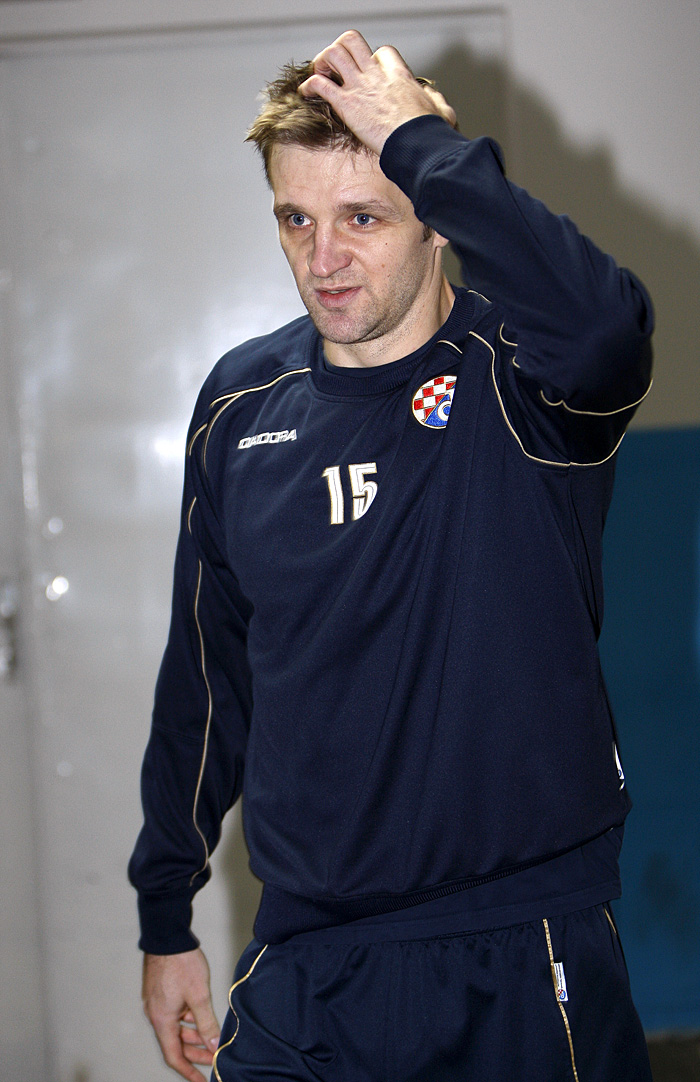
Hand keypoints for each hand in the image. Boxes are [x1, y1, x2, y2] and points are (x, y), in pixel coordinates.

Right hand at [142, 948, 219, 1081]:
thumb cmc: (181, 962)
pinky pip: (174, 1014)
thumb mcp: (199, 996)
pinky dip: (187, 1020)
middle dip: (194, 1053)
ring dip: (192, 1036)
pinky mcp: (161, 992)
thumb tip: (214, 1045)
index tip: (201, 1080)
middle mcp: (156, 1014)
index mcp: (162, 1020)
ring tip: (211, 1038)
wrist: (167, 935)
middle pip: (175, 1043)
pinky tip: (201, 1017)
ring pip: (175, 1028)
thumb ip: (206, 1023)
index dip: (188, 1071)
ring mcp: (157, 1003)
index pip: (173, 1056)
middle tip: (213, 1057)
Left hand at [299, 29, 456, 155]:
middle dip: (340, 50)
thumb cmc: (430, 133)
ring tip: (321, 77)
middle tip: (337, 69)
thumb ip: (438, 104)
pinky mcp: (347, 104)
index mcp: (399, 76)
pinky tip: (306, 94)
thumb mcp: (441, 112)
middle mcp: (377, 75)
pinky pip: (320, 84)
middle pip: (353, 41)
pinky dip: (309, 86)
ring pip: (334, 53)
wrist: (417, 143)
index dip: (372, 60)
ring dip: (322, 63)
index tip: (368, 75)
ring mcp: (361, 87)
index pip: (382, 52)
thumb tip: (437, 102)